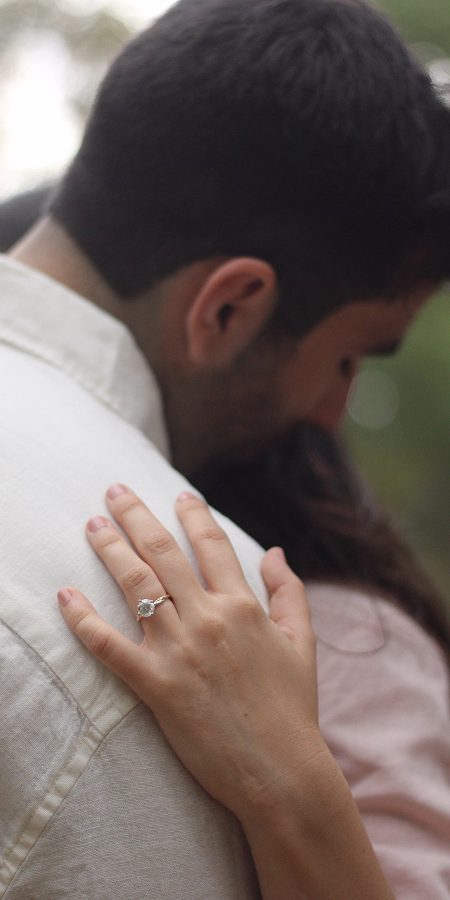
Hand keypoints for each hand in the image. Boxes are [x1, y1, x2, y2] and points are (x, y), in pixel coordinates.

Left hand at [58, 485, 323, 825]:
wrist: (279, 771)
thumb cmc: (293, 709)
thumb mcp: (302, 644)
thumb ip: (288, 593)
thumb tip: (275, 552)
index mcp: (243, 606)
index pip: (211, 544)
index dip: (193, 513)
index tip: (178, 493)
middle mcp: (209, 619)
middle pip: (163, 552)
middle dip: (135, 515)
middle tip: (113, 490)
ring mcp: (180, 650)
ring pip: (137, 585)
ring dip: (110, 549)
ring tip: (92, 525)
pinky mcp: (156, 685)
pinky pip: (111, 646)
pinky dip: (85, 620)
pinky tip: (66, 596)